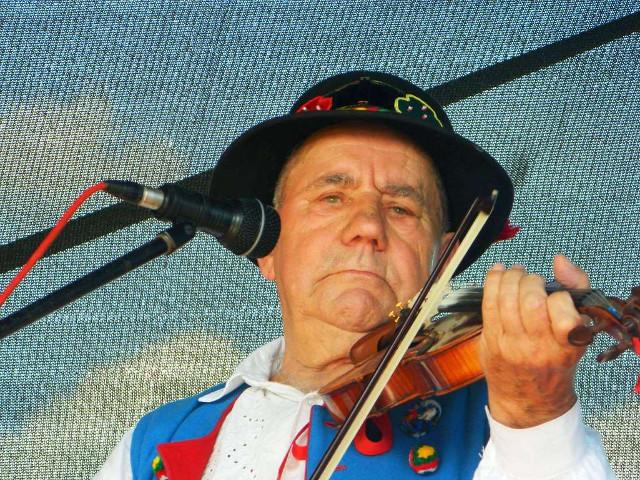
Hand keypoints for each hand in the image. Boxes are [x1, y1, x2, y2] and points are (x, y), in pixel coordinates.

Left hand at [480, 254, 588, 427]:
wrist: (528, 398)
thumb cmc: (554, 358)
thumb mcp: (577, 331)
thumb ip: (577, 291)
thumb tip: (561, 261)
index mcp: (568, 346)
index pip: (564, 312)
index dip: (558, 296)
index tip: (554, 294)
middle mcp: (540, 348)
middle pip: (532, 301)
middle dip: (530, 281)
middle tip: (531, 280)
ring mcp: (513, 345)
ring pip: (507, 300)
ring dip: (510, 278)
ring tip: (515, 274)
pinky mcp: (491, 341)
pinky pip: (488, 304)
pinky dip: (492, 282)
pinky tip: (498, 272)